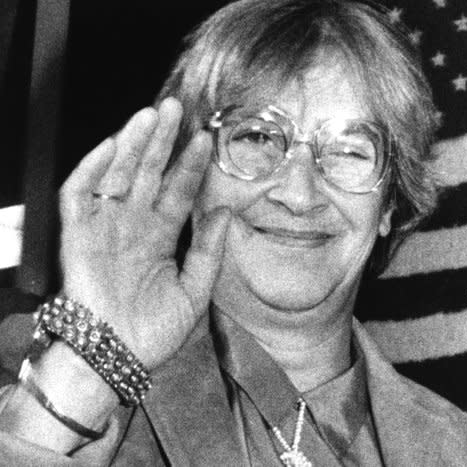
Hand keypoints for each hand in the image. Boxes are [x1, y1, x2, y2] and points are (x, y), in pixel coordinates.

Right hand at [58, 97, 230, 368]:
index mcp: (159, 238)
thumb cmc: (154, 331)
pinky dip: (93, 169)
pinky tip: (113, 145)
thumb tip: (224, 213)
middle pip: (147, 173)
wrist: (117, 357)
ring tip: (152, 115)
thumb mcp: (195, 290)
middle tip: (177, 108)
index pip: (176, 192)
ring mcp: (104, 228)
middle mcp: (132, 226)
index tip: (207, 140)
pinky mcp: (77, 235)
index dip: (190, 166)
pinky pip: (79, 194)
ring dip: (133, 144)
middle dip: (162, 141)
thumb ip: (210, 251)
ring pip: (117, 174)